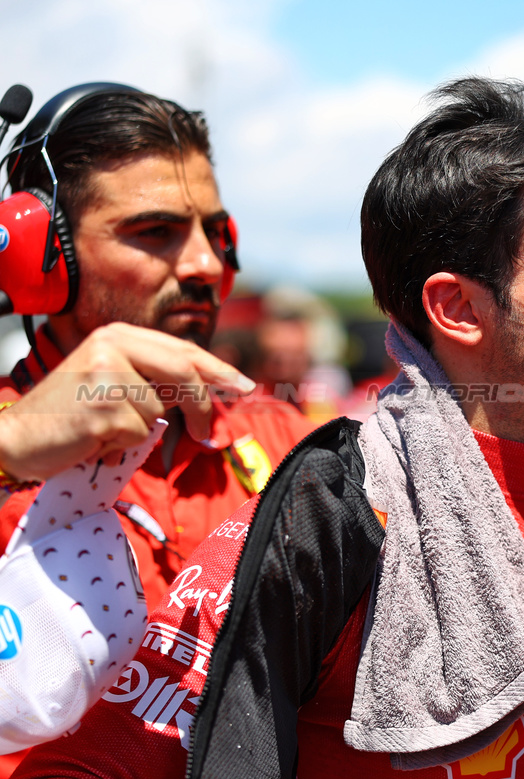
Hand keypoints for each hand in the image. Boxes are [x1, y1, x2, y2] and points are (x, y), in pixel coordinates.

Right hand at [0, 323, 254, 481]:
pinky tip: (95, 438)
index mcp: (120, 335)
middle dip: (203, 406)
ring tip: (107, 429)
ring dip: (140, 430)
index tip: (245, 385)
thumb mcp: (118, 383)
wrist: (19, 437)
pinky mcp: (100, 405)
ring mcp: (104, 373)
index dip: (218, 369)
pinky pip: (138, 432)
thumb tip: (215, 389)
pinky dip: (122, 444)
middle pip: (184, 373)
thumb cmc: (74, 415)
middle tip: (209, 433)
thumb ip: (157, 380)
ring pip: (159, 410)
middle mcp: (112, 345)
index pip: (182, 350)